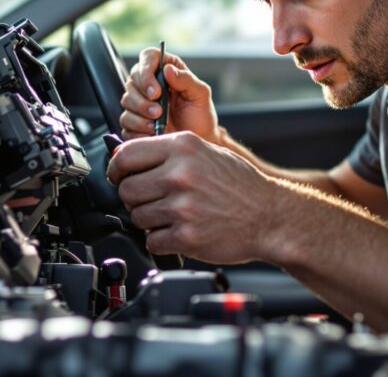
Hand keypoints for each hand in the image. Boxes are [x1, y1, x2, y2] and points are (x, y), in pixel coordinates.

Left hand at [106, 131, 276, 263]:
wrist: (270, 216)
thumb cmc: (239, 185)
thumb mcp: (206, 152)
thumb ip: (167, 152)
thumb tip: (124, 157)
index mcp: (183, 147)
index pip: (126, 154)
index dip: (117, 168)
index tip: (119, 175)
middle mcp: (181, 174)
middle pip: (127, 188)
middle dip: (135, 198)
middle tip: (153, 200)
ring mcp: (183, 207)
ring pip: (137, 216)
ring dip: (149, 220)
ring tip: (173, 216)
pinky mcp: (186, 236)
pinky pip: (152, 240)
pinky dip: (161, 240)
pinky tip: (180, 231)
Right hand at [119, 47, 220, 143]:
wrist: (198, 140)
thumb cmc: (200, 115)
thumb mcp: (200, 95)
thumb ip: (186, 80)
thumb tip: (168, 69)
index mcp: (165, 70)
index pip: (148, 57)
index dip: (146, 71)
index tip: (156, 91)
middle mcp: (150, 83)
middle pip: (132, 81)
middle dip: (143, 100)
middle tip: (159, 112)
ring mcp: (140, 102)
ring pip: (126, 101)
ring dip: (140, 115)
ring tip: (157, 125)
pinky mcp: (134, 121)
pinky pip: (125, 122)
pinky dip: (137, 130)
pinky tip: (152, 133)